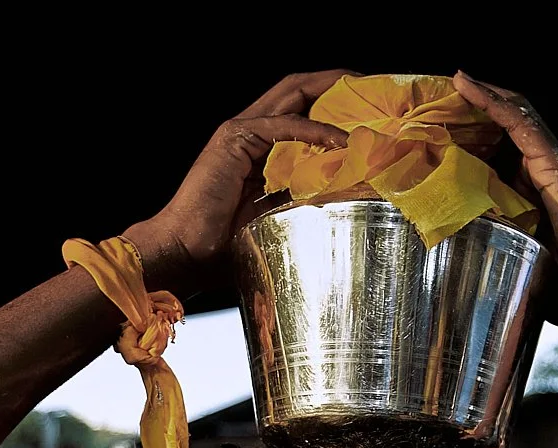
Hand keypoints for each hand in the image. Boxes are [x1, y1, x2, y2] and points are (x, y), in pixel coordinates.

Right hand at [124, 72, 351, 294]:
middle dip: (337, 83)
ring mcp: (240, 132)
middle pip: (298, 91)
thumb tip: (344, 200)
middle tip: (373, 89)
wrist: (183, 254)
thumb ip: (303, 202)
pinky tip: (341, 140)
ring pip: (292, 95)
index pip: (300, 112)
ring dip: (331, 92)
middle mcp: (250, 133)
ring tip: (365, 100)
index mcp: (258, 149)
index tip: (368, 112)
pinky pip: (283, 125)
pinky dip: (315, 130)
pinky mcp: (234, 139)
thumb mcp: (277, 219)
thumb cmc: (222, 248)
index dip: (332, 106)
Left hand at [451, 72, 557, 323]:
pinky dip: (492, 102)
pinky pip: (520, 123)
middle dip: (473, 104)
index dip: (474, 126)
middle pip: (506, 119)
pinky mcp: (555, 166)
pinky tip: (467, 87)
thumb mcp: (518, 254)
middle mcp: (545, 165)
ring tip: (451, 79)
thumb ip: (494, 245)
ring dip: (480, 93)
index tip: (439, 121)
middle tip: (436, 95)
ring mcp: (552, 162)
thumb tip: (458, 264)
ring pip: (513, 112)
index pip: (502, 140)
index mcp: (536, 182)